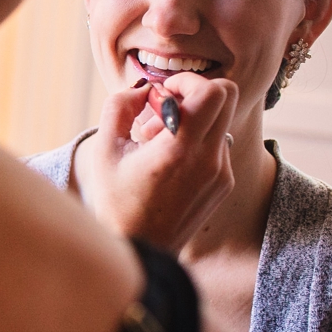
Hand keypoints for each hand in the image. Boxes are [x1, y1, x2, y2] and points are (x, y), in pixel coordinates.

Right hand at [77, 72, 237, 252]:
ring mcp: (221, 172)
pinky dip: (197, 143)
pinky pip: (218, 146)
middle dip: (196, 93)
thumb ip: (118, 108)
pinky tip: (170, 163)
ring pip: (221, 121)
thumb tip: (142, 89)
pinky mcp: (224, 183)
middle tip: (167, 109)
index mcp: (179, 149)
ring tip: (160, 144)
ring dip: (194, 121)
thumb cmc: (116, 202)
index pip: (213, 92)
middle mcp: (209, 159)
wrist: (140, 249)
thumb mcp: (104, 151)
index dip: (189, 81)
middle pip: (228, 97)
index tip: (164, 94)